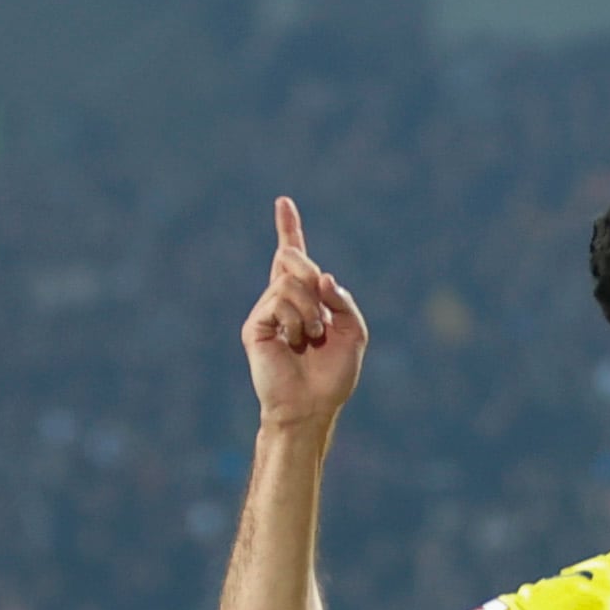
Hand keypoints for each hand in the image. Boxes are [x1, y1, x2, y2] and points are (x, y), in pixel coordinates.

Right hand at [243, 196, 367, 431]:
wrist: (310, 407)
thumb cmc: (332, 376)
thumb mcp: (354, 333)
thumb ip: (344, 301)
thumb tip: (323, 277)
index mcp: (306, 300)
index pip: (294, 258)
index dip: (289, 229)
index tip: (283, 202)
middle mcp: (282, 300)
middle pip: (293, 259)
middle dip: (309, 274)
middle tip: (320, 311)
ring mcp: (267, 311)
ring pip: (290, 282)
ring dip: (310, 310)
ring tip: (311, 337)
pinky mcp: (255, 325)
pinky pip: (278, 301)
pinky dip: (295, 321)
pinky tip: (295, 342)